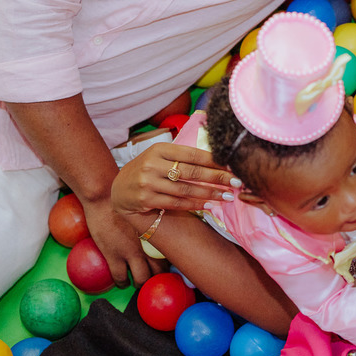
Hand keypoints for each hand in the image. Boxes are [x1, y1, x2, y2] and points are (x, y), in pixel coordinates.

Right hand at [81, 194, 166, 287]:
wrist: (104, 197)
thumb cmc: (126, 199)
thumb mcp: (147, 209)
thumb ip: (155, 220)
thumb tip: (163, 223)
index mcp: (156, 233)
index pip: (169, 255)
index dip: (170, 263)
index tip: (168, 266)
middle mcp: (146, 245)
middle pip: (159, 270)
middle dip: (158, 277)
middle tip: (154, 278)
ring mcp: (130, 252)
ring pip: (141, 278)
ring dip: (141, 283)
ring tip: (139, 283)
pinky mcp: (113, 256)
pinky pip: (121, 278)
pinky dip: (122, 283)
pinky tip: (123, 282)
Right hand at [111, 142, 239, 218]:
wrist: (118, 190)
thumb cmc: (146, 170)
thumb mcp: (159, 157)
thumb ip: (181, 157)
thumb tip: (216, 160)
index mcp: (159, 149)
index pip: (192, 154)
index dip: (214, 161)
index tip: (232, 166)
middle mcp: (153, 164)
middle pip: (192, 172)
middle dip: (217, 178)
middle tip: (236, 182)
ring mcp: (149, 182)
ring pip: (186, 189)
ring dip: (210, 194)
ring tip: (227, 196)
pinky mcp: (146, 199)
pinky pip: (176, 203)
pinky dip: (195, 205)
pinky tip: (209, 205)